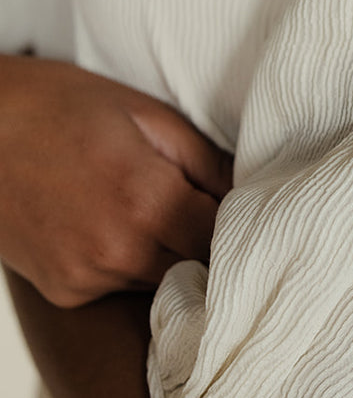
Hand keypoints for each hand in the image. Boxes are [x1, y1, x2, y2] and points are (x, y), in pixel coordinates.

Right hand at [0, 54, 233, 307]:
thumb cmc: (57, 105)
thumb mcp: (144, 113)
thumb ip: (204, 160)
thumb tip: (249, 190)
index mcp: (148, 200)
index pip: (225, 238)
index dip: (238, 221)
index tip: (241, 206)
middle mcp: (120, 250)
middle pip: (198, 268)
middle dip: (206, 242)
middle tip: (197, 206)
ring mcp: (86, 277)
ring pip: (160, 280)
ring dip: (167, 255)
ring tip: (145, 209)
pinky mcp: (64, 292)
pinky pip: (118, 286)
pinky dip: (125, 263)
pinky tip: (106, 224)